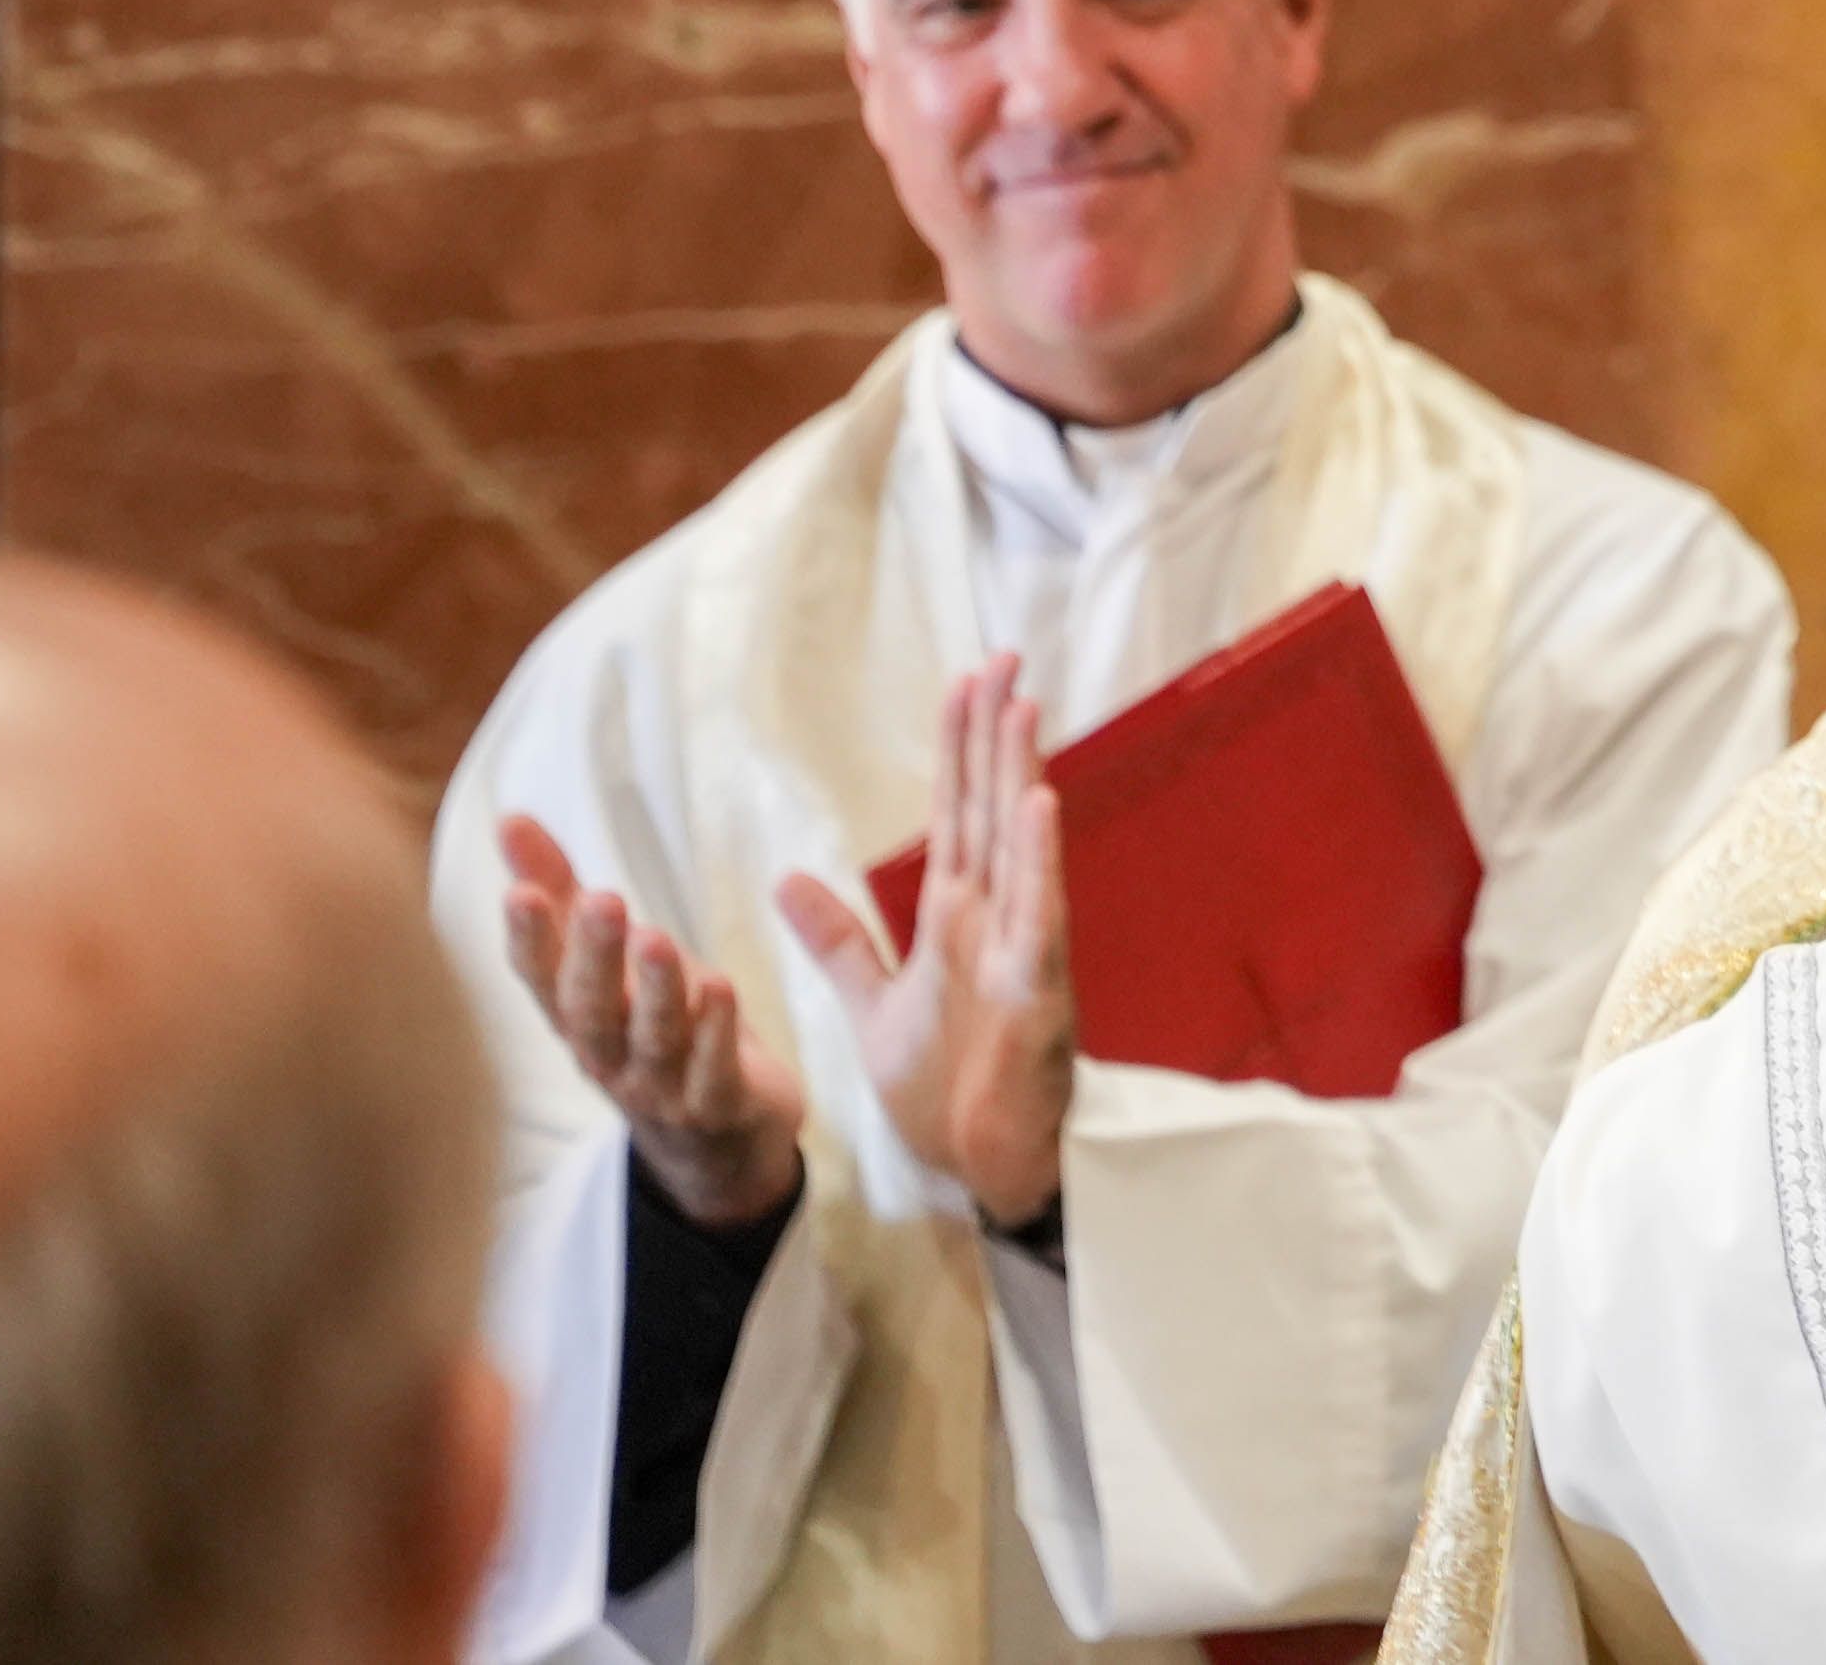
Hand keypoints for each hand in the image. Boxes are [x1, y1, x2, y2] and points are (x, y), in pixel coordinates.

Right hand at [500, 814, 807, 1226]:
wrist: (712, 1142)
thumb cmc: (648, 1026)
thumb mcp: (605, 957)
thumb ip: (560, 888)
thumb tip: (508, 817)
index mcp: (575, 1017)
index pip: (540, 979)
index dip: (529, 940)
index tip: (519, 894)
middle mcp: (607, 1057)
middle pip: (591, 1010)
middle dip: (592, 957)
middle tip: (602, 901)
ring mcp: (660, 1087)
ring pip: (653, 1039)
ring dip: (655, 991)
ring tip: (656, 938)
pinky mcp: (717, 1105)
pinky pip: (713, 1072)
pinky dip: (716, 1033)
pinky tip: (721, 988)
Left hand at [774, 656, 1076, 1225]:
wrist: (978, 1166)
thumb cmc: (944, 1090)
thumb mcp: (872, 1004)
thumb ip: (839, 939)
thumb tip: (785, 876)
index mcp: (957, 917)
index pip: (957, 814)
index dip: (959, 748)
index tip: (965, 682)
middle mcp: (995, 919)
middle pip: (990, 808)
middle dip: (994, 734)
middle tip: (1002, 658)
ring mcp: (1021, 949)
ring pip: (1019, 845)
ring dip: (1020, 775)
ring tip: (1019, 706)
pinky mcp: (1038, 990)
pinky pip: (1039, 916)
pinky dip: (1039, 861)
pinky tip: (1039, 805)